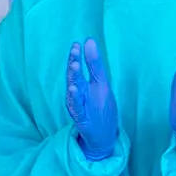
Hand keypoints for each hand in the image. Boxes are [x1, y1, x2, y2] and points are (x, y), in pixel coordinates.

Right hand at [66, 39, 118, 160]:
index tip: (77, 43)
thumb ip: (94, 64)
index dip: (77, 56)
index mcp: (83, 85)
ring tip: (74, 66)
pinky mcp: (82, 118)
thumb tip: (89, 40)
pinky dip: (75, 99)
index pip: (79, 68)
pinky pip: (77, 108)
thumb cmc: (99, 106)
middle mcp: (78, 94)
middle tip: (74, 51)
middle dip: (74, 64)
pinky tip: (74, 89)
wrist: (102, 135)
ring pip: (74, 91)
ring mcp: (79, 106)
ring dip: (73, 79)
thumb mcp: (100, 83)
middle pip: (74, 77)